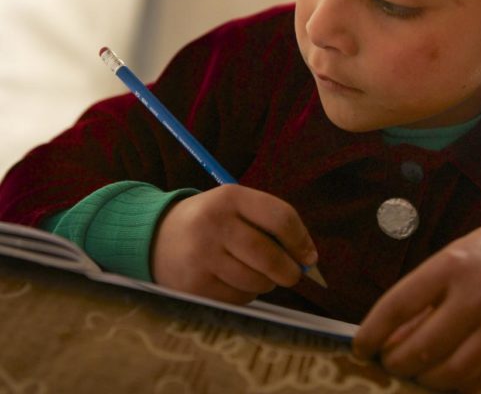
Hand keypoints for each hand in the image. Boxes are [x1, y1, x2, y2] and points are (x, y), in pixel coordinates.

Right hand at [151, 185, 317, 304]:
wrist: (155, 237)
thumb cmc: (210, 221)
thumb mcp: (234, 206)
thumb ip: (269, 224)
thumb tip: (307, 258)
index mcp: (230, 197)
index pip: (280, 217)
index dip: (301, 239)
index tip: (310, 255)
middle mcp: (214, 223)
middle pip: (269, 255)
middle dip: (290, 270)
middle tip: (294, 274)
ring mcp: (201, 256)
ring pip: (256, 281)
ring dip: (267, 283)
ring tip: (257, 273)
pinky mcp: (194, 286)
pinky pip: (238, 298)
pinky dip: (246, 294)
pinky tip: (234, 281)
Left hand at [353, 220, 480, 392]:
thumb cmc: (477, 259)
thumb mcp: (444, 264)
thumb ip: (419, 302)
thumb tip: (386, 344)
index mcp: (452, 266)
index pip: (401, 303)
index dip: (374, 330)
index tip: (359, 346)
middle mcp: (479, 295)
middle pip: (427, 345)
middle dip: (397, 362)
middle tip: (386, 363)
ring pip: (454, 372)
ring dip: (424, 380)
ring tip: (411, 372)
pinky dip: (455, 387)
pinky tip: (441, 379)